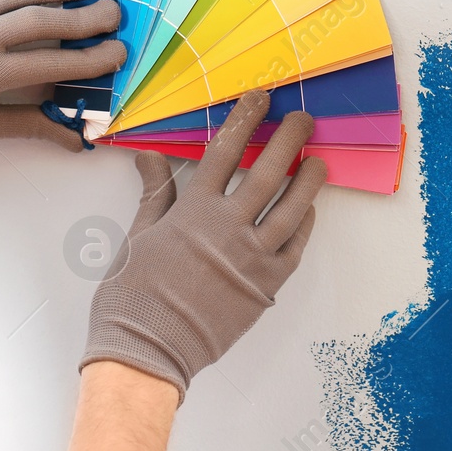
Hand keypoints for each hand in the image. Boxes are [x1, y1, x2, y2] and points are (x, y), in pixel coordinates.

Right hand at [80, 89, 326, 401]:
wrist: (146, 352)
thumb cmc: (133, 296)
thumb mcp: (138, 236)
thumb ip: (155, 193)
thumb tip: (151, 156)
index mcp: (194, 211)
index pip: (224, 151)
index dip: (244, 119)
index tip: (261, 98)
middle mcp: (228, 228)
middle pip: (267, 171)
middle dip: (287, 138)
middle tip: (303, 117)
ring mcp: (252, 258)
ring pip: (292, 208)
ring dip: (308, 179)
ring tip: (318, 159)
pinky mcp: (266, 286)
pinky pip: (295, 248)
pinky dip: (305, 224)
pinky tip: (310, 208)